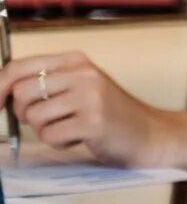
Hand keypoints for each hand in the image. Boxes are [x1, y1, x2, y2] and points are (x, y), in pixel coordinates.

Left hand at [1, 53, 174, 166]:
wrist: (151, 133)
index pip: (18, 67)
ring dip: (45, 130)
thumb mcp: (80, 87)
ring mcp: (90, 97)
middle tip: (45, 120)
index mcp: (76, 60)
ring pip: (34, 116)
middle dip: (23, 113)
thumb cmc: (109, 113)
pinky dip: (59, 143)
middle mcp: (83, 73)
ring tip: (69, 128)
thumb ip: (46, 83)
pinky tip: (80, 138)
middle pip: (21, 92)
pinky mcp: (93, 122)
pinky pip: (50, 136)